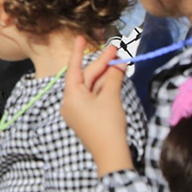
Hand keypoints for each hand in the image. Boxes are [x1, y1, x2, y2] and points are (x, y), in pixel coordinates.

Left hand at [60, 37, 132, 174]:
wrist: (111, 154)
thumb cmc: (108, 124)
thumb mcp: (111, 97)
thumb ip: (113, 77)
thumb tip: (119, 63)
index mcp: (70, 95)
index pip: (74, 68)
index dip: (78, 51)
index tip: (81, 37)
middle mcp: (70, 101)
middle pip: (86, 77)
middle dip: (102, 63)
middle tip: (116, 48)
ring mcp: (78, 110)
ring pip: (92, 86)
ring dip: (105, 74)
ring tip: (120, 60)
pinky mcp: (86, 116)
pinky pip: (94, 96)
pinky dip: (104, 86)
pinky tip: (115, 76)